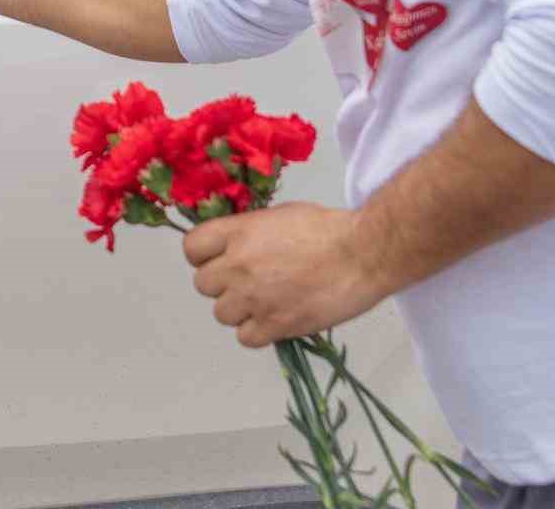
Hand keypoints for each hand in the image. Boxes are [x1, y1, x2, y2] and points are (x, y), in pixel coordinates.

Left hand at [183, 202, 388, 348]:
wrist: (362, 253)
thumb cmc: (327, 229)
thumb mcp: (279, 216)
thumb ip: (249, 232)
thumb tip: (234, 245)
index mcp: (238, 232)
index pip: (191, 248)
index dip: (203, 255)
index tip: (219, 258)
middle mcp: (238, 265)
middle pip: (203, 284)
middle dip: (222, 283)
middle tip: (247, 281)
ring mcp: (255, 297)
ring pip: (222, 314)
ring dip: (239, 310)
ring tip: (265, 301)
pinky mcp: (276, 325)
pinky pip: (246, 337)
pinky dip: (258, 331)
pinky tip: (275, 319)